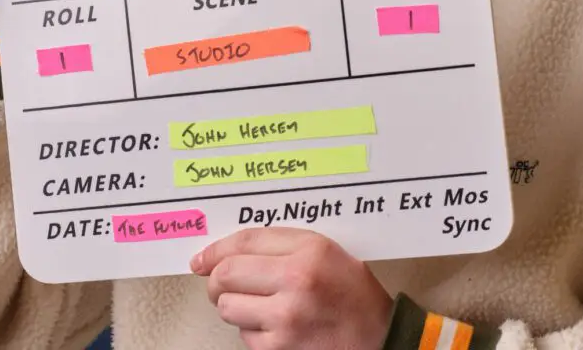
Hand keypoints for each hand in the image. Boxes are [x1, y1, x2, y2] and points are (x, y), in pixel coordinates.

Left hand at [191, 227, 392, 349]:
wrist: (380, 337)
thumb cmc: (351, 293)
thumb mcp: (323, 251)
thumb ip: (278, 244)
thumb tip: (225, 252)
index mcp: (308, 250)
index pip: (244, 241)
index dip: (216, 249)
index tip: (202, 258)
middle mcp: (296, 281)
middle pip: (227, 274)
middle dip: (216, 280)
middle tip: (220, 283)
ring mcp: (287, 318)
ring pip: (229, 307)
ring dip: (233, 306)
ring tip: (255, 304)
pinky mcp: (282, 348)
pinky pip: (245, 335)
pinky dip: (251, 330)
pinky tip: (271, 324)